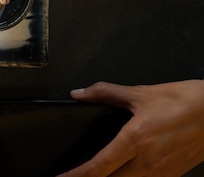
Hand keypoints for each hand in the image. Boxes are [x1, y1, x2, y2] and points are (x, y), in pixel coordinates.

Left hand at [58, 80, 203, 176]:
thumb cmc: (185, 101)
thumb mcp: (141, 93)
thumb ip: (106, 93)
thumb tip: (80, 93)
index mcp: (136, 140)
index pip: (98, 166)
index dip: (77, 176)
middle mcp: (148, 161)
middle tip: (76, 176)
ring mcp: (162, 172)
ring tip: (97, 175)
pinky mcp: (173, 174)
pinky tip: (125, 173)